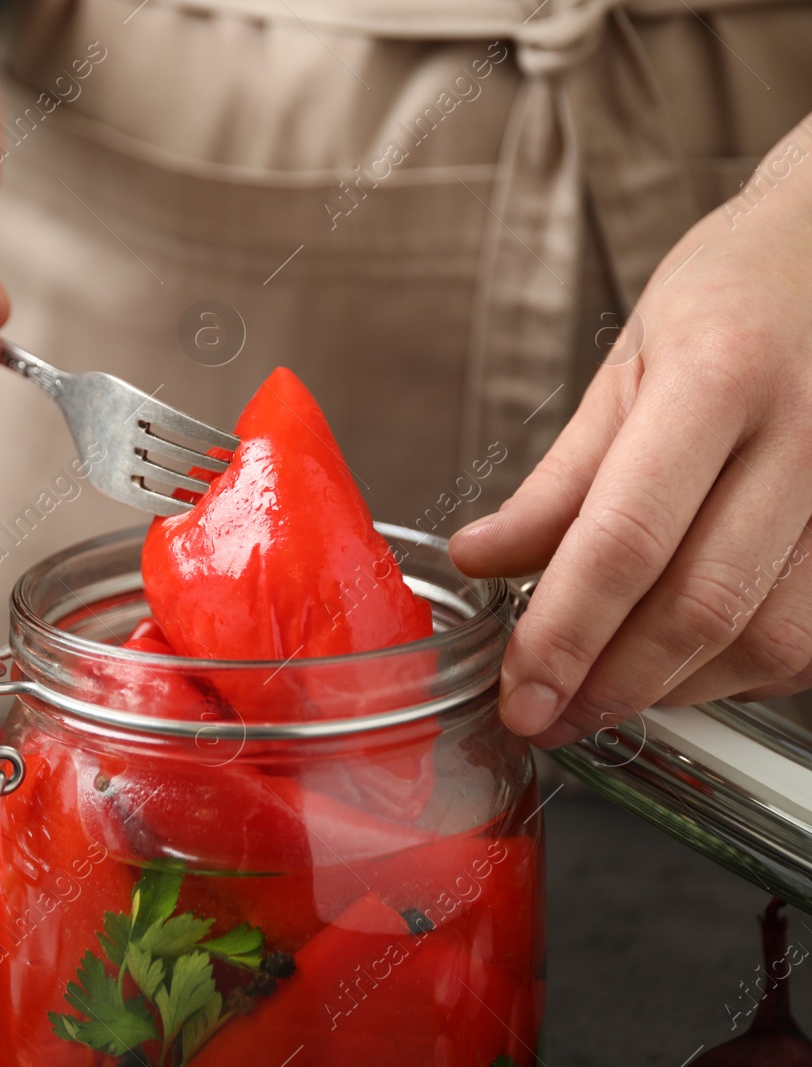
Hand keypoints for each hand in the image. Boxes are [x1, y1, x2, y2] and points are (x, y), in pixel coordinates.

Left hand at [450, 117, 811, 747]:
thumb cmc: (732, 294)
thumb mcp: (627, 363)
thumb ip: (559, 478)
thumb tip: (484, 559)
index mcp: (717, 378)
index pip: (627, 538)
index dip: (565, 632)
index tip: (519, 690)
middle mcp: (800, 437)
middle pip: (701, 605)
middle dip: (611, 685)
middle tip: (545, 717)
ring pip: (768, 637)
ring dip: (673, 690)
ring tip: (600, 695)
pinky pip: (810, 634)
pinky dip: (738, 670)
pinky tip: (682, 663)